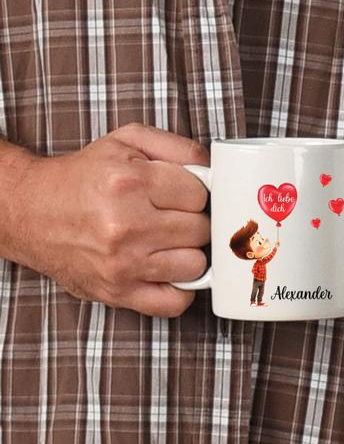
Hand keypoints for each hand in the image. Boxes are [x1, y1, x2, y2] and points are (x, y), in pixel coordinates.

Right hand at [7, 123, 209, 316]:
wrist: (28, 211)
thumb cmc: (84, 176)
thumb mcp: (128, 140)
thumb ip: (178, 147)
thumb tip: (215, 171)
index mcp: (130, 182)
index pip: (200, 195)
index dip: (194, 194)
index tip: (179, 194)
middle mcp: (126, 225)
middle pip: (200, 230)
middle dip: (191, 221)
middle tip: (171, 216)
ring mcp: (122, 263)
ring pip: (195, 265)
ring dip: (188, 253)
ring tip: (167, 241)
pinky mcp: (117, 292)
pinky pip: (174, 303)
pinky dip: (179, 290)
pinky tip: (167, 270)